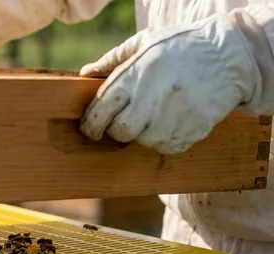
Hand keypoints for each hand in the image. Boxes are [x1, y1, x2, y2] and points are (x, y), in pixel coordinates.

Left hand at [79, 14, 255, 154]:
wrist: (230, 56)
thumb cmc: (182, 46)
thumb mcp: (145, 42)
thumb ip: (113, 59)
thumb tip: (85, 74)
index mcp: (133, 78)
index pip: (100, 113)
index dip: (91, 125)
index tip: (91, 129)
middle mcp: (150, 101)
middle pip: (120, 132)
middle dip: (117, 129)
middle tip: (125, 120)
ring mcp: (172, 119)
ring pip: (143, 142)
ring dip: (144, 132)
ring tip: (156, 112)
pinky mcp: (191, 132)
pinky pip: (167, 147)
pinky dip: (165, 138)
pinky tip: (173, 119)